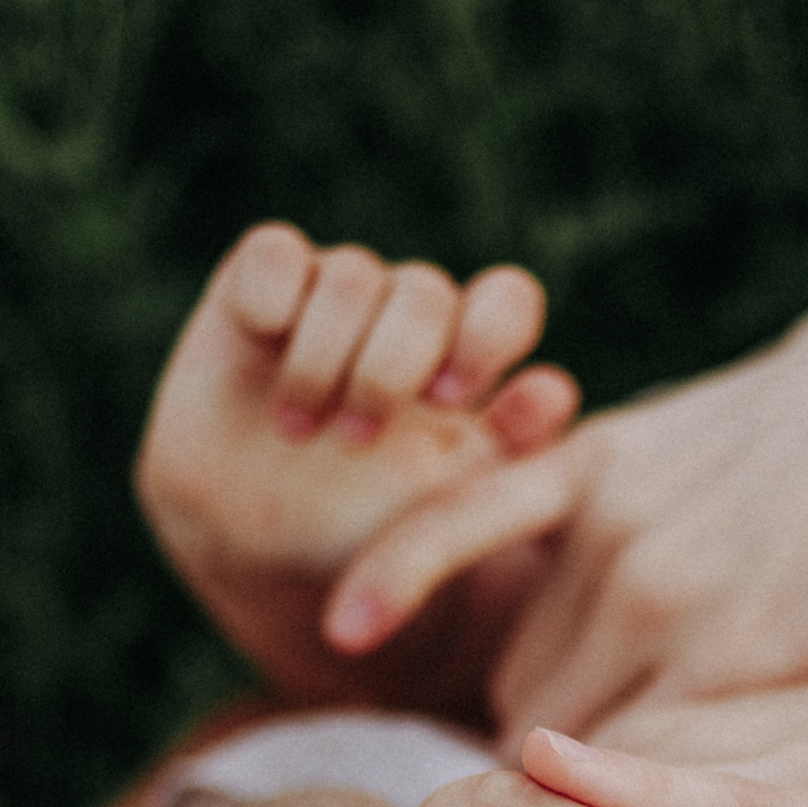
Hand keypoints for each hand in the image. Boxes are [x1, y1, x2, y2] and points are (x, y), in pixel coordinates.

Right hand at [136, 223, 577, 705]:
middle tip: (359, 440)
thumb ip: (505, 459)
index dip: (487, 335)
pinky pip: (273, 254)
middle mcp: (402, 316)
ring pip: (350, 275)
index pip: (504, 302)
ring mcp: (330, 294)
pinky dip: (272, 299)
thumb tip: (553, 391)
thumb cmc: (363, 538)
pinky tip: (264, 349)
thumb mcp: (441, 516)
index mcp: (465, 359)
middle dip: (393, 367)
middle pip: (426, 291)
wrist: (254, 552)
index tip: (449, 404)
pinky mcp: (255, 286)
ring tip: (300, 430)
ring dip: (324, 359)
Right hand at [321, 255, 807, 737]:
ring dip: (527, 723)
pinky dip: (400, 574)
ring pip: (519, 672)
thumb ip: (765, 772)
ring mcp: (621, 531)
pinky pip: (467, 523)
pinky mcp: (597, 460)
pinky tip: (348, 628)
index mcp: (738, 680)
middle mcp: (662, 608)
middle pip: (551, 757)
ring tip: (552, 768)